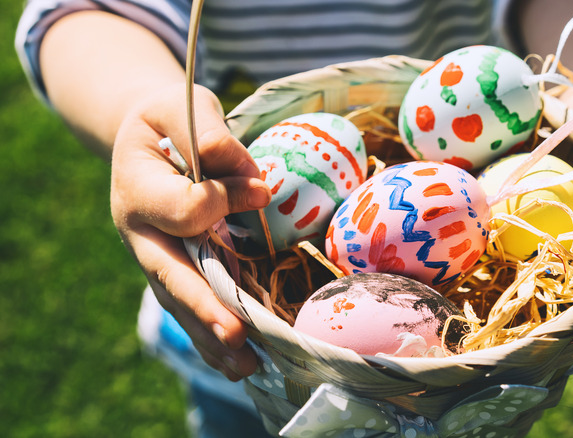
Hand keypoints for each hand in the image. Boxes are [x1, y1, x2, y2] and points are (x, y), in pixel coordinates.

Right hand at [110, 83, 270, 378]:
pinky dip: (213, 337)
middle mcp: (140, 232)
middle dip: (205, 306)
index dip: (225, 200)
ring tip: (246, 367)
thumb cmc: (168, 119)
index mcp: (136, 187)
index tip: (258, 189)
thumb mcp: (180, 106)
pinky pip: (191, 308)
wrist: (147, 138)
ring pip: (180, 303)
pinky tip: (241, 364)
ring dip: (212, 336)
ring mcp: (155, 257)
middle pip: (170, 275)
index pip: (185, 208)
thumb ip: (206, 131)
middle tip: (237, 333)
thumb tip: (249, 177)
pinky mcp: (174, 270)